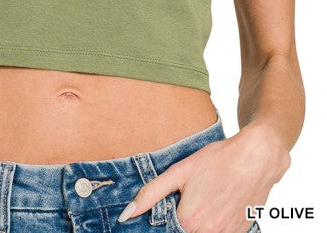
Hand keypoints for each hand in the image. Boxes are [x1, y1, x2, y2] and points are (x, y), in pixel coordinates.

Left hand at [117, 121, 290, 231]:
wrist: (257, 158)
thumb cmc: (218, 160)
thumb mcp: (179, 172)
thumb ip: (150, 194)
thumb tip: (126, 215)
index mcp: (188, 221)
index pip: (167, 229)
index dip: (167, 218)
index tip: (175, 203)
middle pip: (185, 231)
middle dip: (183, 219)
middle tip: (193, 197)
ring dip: (200, 222)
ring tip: (207, 198)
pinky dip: (215, 224)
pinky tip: (219, 204)